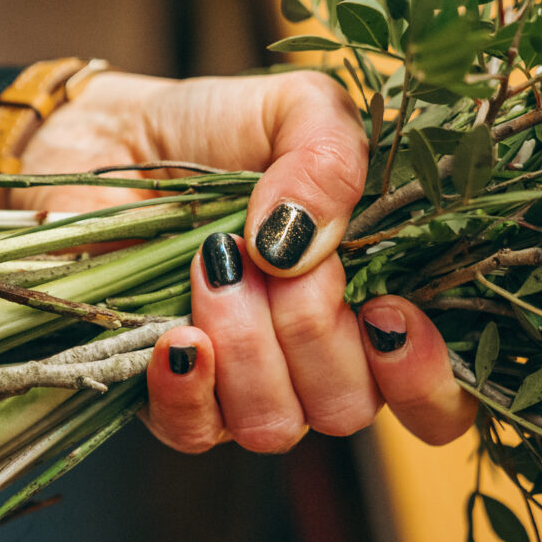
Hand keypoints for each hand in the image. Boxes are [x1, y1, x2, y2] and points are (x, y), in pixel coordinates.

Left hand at [19, 70, 476, 452]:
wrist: (106, 136)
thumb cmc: (217, 130)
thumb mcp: (295, 110)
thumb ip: (330, 155)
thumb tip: (306, 245)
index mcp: (372, 302)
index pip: (435, 398)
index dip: (425, 378)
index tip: (389, 313)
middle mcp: (314, 362)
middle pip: (349, 408)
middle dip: (314, 330)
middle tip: (270, 257)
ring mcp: (241, 387)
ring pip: (275, 424)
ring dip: (249, 348)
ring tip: (212, 266)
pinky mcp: (165, 394)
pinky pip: (193, 430)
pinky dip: (189, 385)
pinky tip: (178, 333)